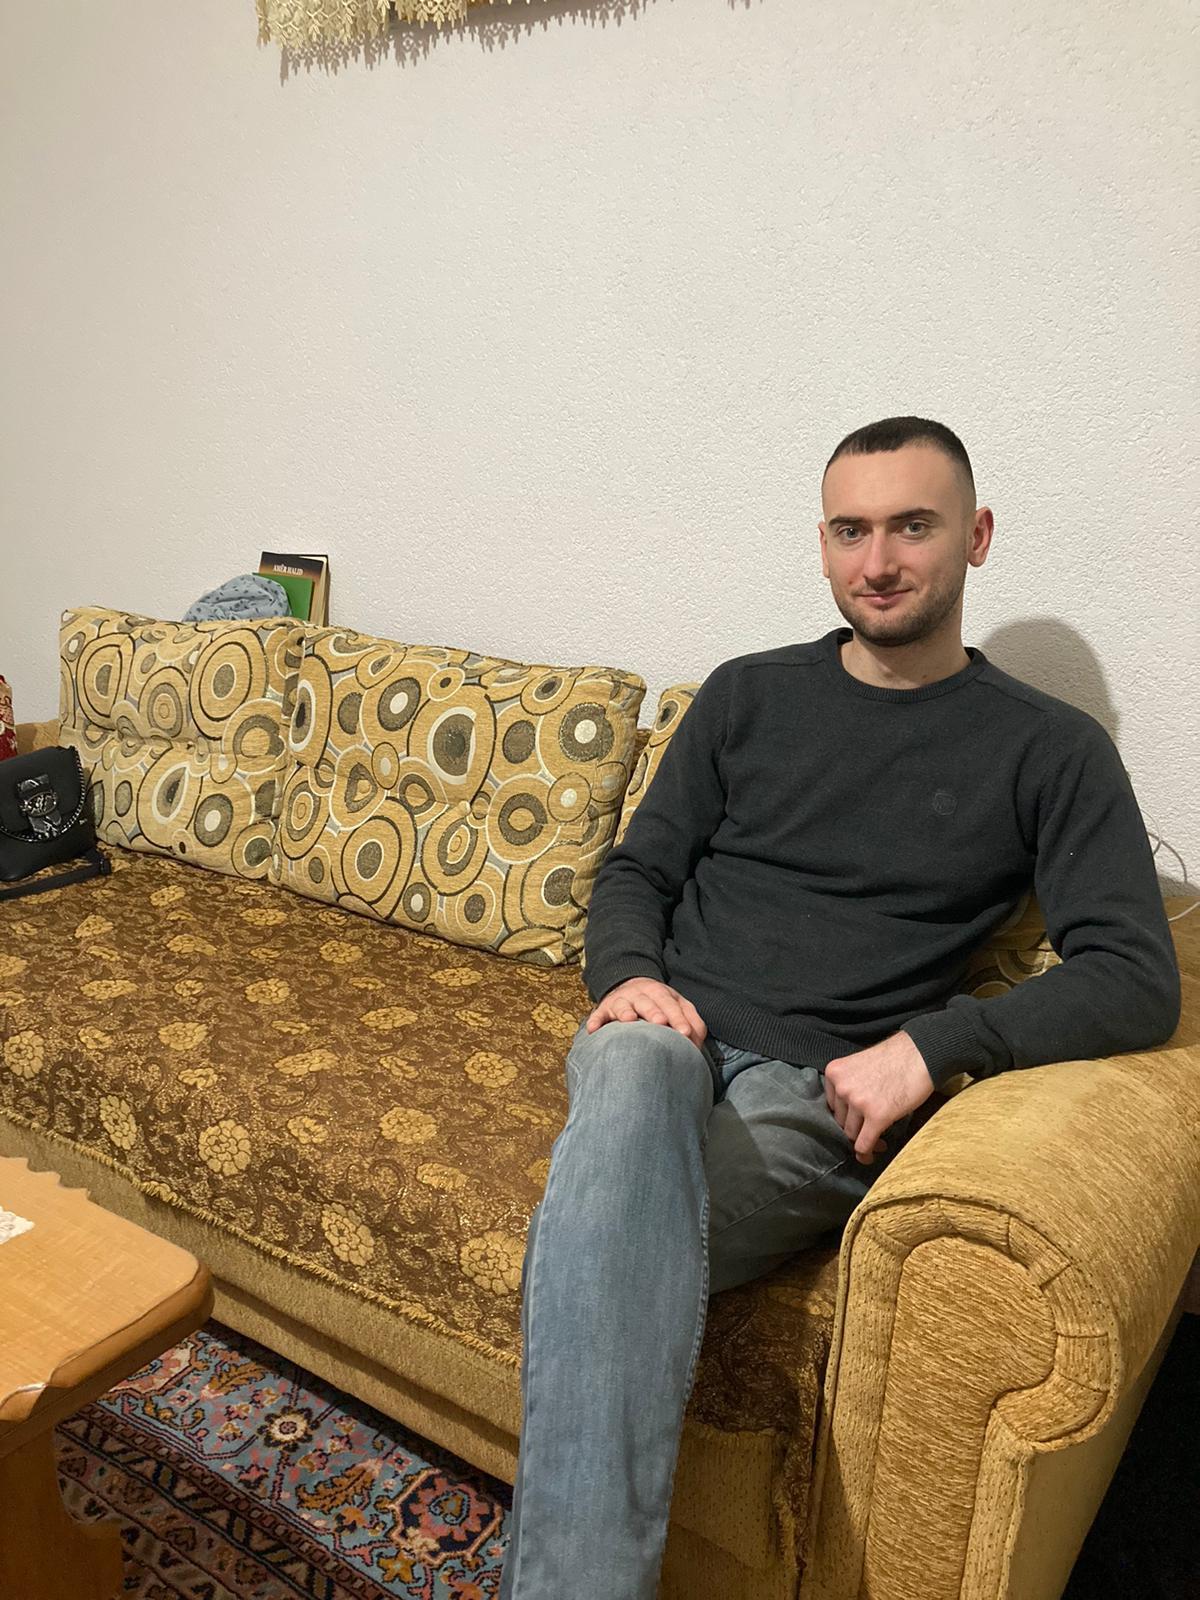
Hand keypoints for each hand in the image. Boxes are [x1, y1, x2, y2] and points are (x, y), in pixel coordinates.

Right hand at [585, 978, 707, 1045]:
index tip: (685, 1033)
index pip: (672, 1005)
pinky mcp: (604, 1008)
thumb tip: (698, 1045)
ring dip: (626, 1011)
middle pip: (649, 1002)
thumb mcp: (678, 1006)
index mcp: (662, 994)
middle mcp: (641, 994)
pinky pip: (598, 1014)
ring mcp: (622, 1000)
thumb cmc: (659, 1004)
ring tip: (630, 1020)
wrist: (630, 986)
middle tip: (661, 1023)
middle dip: (655, 1011)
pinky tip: (593, 1029)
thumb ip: (692, 1022)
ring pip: (624, 1005)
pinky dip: (595, 1020)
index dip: (679, 1018)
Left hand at [824, 1031, 934, 1165]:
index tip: (856, 1121)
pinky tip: (876, 1151)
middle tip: (869, 1133)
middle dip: (854, 1130)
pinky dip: (867, 1153)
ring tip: (878, 1142)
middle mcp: (842, 1087)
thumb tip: (850, 1112)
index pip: (833, 1105)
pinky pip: (864, 1144)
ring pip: (852, 1134)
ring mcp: (858, 1102)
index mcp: (835, 1073)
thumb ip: (850, 1085)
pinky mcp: (876, 1116)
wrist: (921, 1054)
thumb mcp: (860, 1066)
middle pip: (841, 1121)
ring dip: (863, 1142)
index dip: (845, 1116)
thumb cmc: (896, 1058)